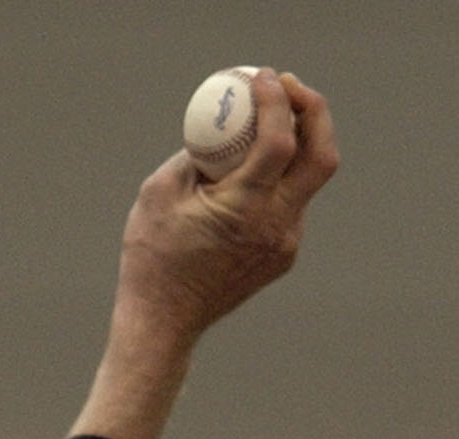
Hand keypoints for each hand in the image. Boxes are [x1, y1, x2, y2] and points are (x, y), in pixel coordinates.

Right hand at [71, 70, 338, 438]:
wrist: (162, 324)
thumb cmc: (151, 261)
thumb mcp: (156, 195)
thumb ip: (194, 156)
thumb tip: (221, 128)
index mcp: (243, 210)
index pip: (280, 142)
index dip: (278, 102)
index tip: (262, 79)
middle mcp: (275, 226)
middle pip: (322, 156)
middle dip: (313, 113)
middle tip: (288, 90)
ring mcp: (285, 243)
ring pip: (307, 180)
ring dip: (293, 146)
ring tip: (263, 127)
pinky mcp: (283, 255)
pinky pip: (291, 205)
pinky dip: (278, 180)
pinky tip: (249, 178)